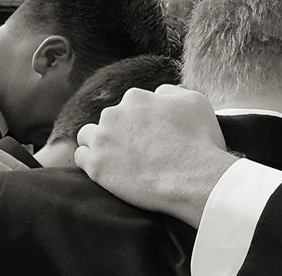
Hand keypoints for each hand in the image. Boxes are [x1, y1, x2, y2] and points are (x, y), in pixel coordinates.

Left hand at [75, 85, 236, 227]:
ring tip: (115, 161)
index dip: (139, 122)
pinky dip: (91, 163)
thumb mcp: (196, 102)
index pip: (129, 106)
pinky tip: (105, 171)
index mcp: (136, 97)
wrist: (192, 178)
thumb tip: (157, 94)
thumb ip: (171, 92)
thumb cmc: (200, 142)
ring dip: (99, 145)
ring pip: (88, 136)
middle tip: (136, 153)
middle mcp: (114, 113)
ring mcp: (102, 140)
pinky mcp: (96, 166)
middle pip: (109, 120)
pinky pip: (82, 158)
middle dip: (119, 133)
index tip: (149, 138)